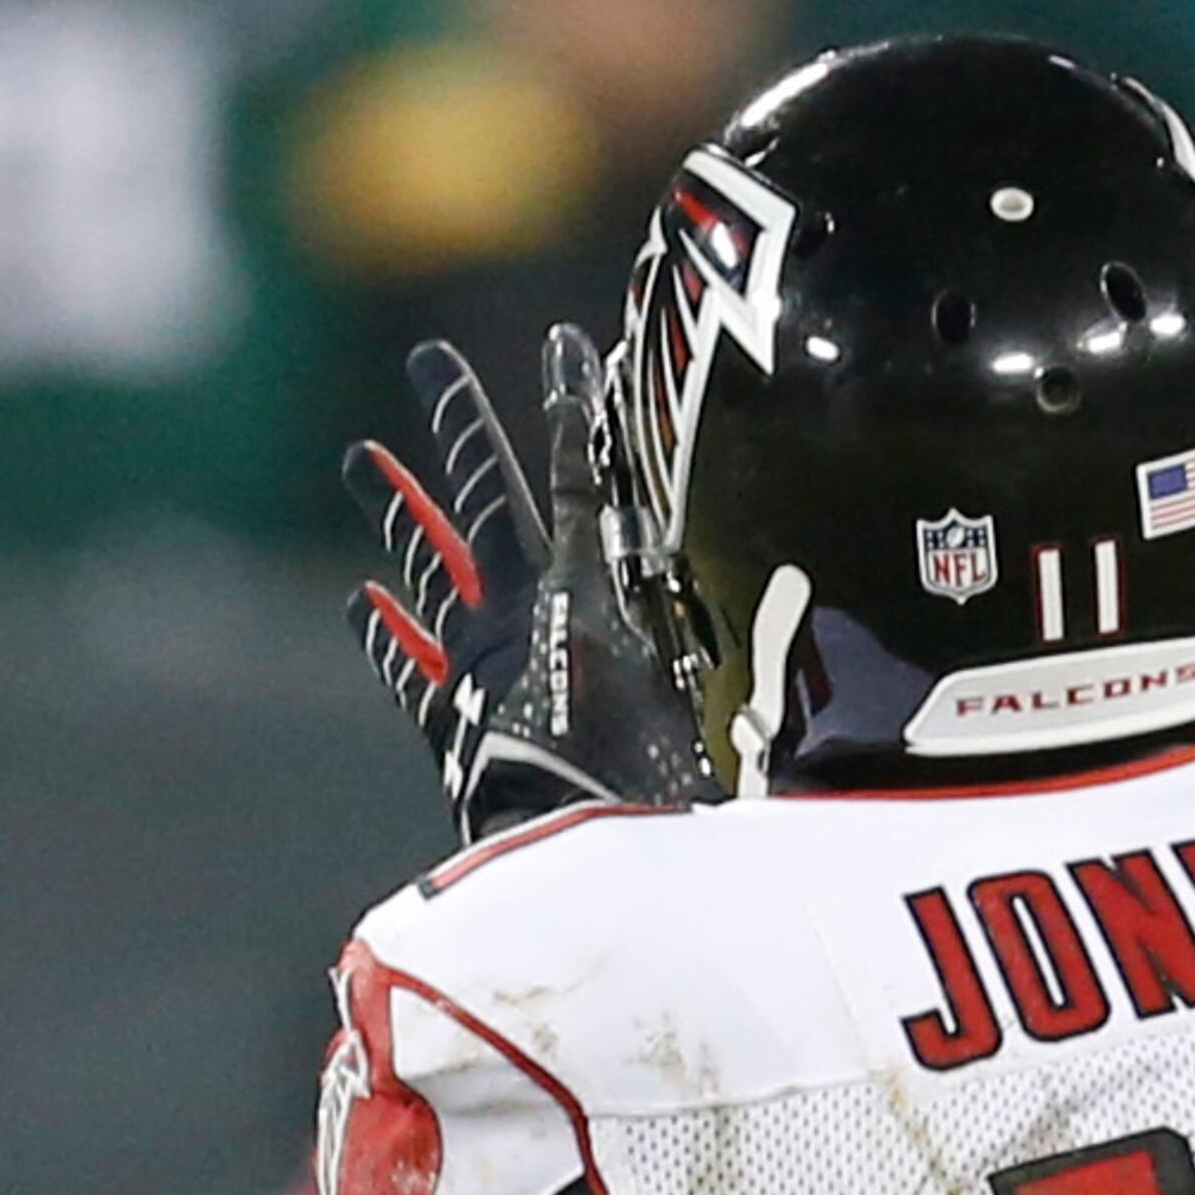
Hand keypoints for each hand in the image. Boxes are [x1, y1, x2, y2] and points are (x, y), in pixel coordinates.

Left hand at [346, 326, 717, 841]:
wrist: (579, 852)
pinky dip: (390, 634)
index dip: (576, 408)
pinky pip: (410, 664)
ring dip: (399, 508)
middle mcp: (522, 607)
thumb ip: (742, 635)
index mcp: (587, 592)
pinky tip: (363, 601)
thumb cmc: (672, 782)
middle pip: (482, 492)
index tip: (567, 343)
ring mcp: (477, 657)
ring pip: (429, 560)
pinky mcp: (452, 717)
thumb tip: (836, 602)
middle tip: (427, 359)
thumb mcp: (721, 692)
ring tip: (358, 456)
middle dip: (460, 423)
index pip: (579, 474)